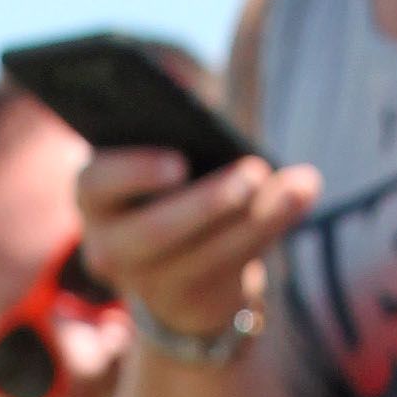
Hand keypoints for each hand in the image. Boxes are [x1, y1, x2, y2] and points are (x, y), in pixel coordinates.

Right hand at [72, 139, 322, 349]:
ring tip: (299, 185)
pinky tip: (303, 194)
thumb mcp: (162, 148)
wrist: (171, 259)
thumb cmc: (167, 182)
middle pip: (154, 233)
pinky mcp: (190, 306)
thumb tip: (195, 90)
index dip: (134, 173)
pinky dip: (272, 228)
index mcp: (94, 194)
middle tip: (254, 172)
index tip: (179, 161)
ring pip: (203, 257)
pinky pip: (233, 272)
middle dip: (208, 204)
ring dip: (257, 219)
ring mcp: (147, 285)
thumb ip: (171, 124)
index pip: (98, 183)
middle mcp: (109, 247)